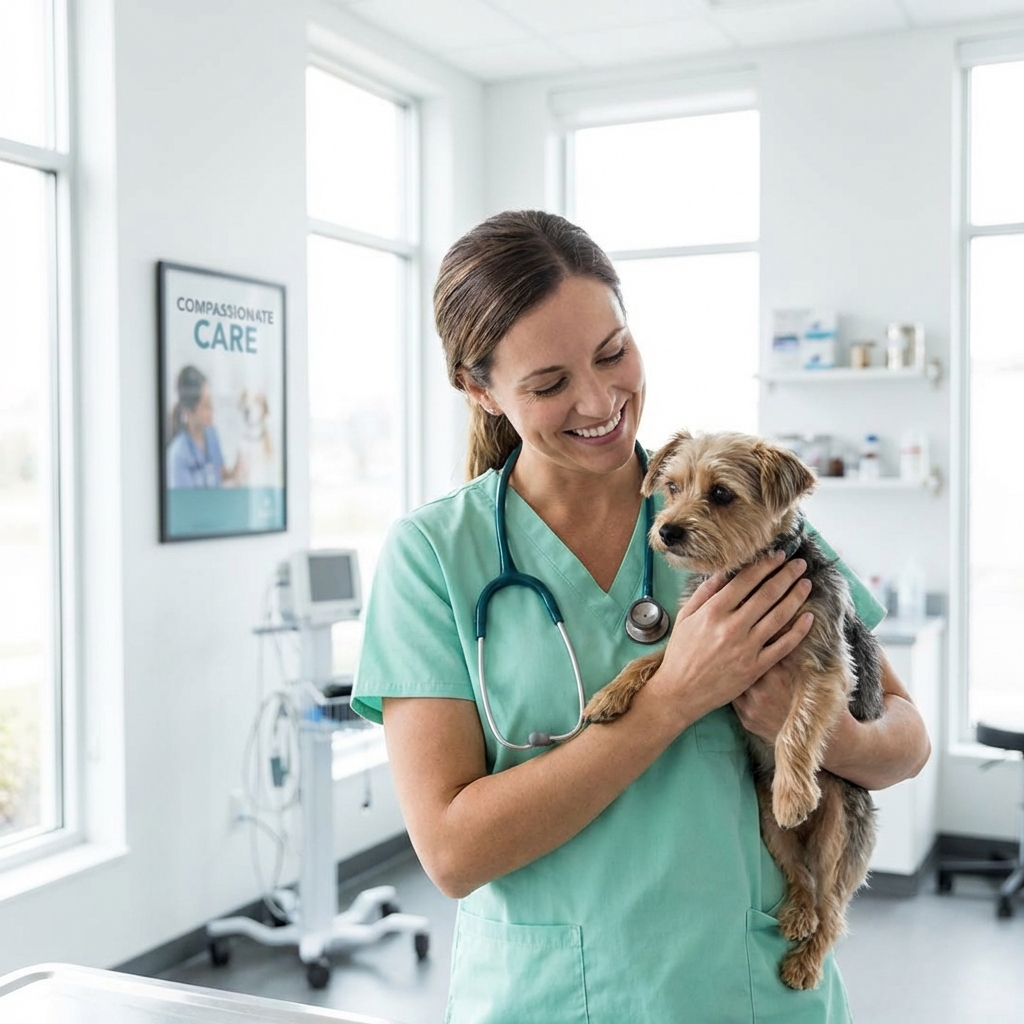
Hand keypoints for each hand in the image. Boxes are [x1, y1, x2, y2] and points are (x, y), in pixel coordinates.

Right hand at [649, 551, 813, 726]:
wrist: (680, 692)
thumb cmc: (680, 653)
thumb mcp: (685, 617)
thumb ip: (704, 593)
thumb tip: (723, 572)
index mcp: (713, 612)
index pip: (745, 581)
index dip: (765, 565)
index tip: (777, 556)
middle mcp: (732, 627)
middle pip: (767, 595)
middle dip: (786, 576)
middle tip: (799, 564)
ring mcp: (746, 648)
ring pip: (778, 617)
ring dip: (795, 597)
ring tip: (805, 584)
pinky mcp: (755, 668)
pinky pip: (783, 646)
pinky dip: (798, 631)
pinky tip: (808, 617)